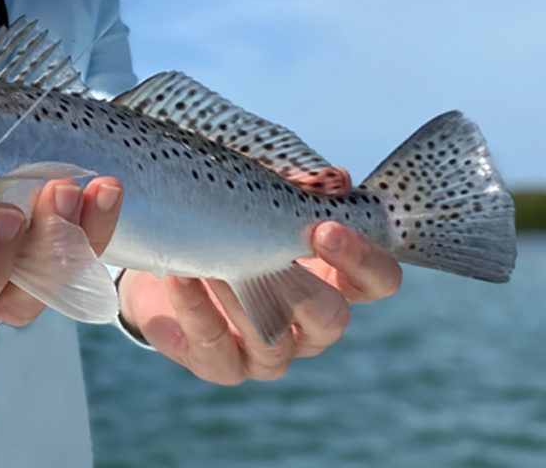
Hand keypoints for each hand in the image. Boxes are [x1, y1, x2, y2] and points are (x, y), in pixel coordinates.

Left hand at [119, 168, 401, 384]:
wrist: (167, 261)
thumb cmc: (226, 227)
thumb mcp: (256, 200)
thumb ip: (293, 188)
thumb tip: (334, 179)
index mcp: (331, 281)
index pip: (377, 281)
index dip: (364, 260)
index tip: (324, 228)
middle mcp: (308, 326)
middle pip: (332, 320)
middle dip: (302, 288)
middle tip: (268, 253)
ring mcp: (266, 354)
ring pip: (272, 342)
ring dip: (242, 300)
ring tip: (213, 264)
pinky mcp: (220, 365)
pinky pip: (214, 346)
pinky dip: (196, 309)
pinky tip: (180, 277)